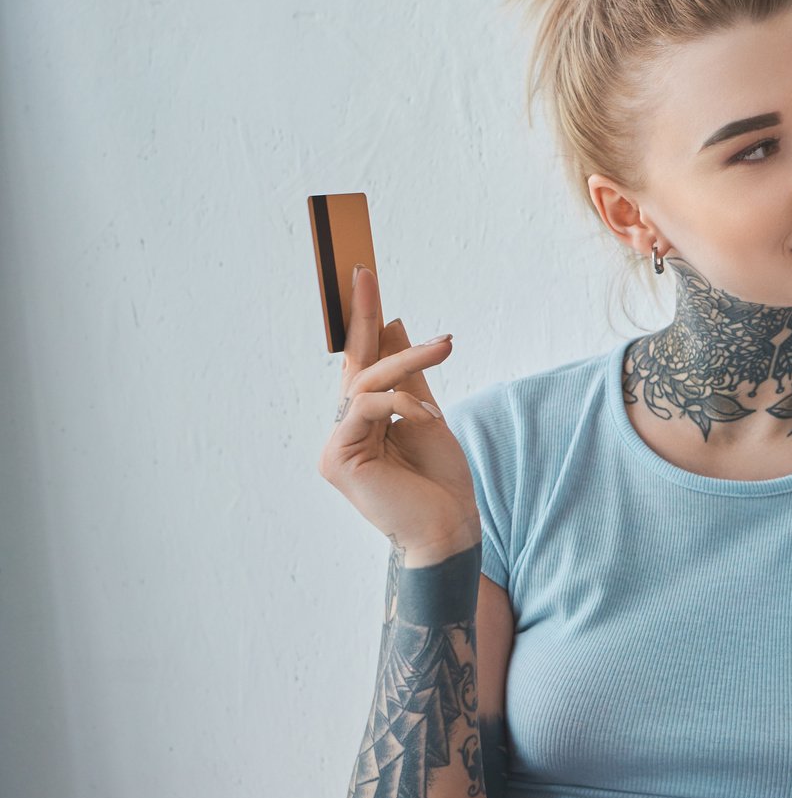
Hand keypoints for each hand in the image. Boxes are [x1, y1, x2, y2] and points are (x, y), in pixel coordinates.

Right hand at [317, 264, 477, 560]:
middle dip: (371, 320)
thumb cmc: (440, 477)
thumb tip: (393, 323)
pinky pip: (365, 409)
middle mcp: (343, 430)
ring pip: (366, 382)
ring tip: (445, 348)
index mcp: (363, 419)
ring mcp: (336, 445)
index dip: (360, 318)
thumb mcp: (428, 413)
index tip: (361, 273)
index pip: (360, 361)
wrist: (448, 525)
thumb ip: (408, 374)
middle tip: (370, 275)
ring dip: (408, 360)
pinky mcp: (337, 458)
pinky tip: (426, 417)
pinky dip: (400, 404)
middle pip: (360, 366)